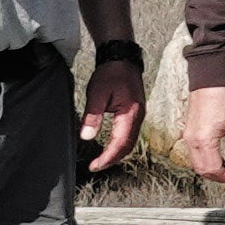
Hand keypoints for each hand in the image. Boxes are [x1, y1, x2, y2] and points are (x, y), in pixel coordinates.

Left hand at [81, 59, 145, 174]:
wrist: (122, 59)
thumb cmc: (110, 73)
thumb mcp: (97, 93)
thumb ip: (92, 116)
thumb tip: (86, 137)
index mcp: (130, 113)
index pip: (120, 143)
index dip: (107, 157)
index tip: (94, 165)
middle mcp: (138, 117)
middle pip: (128, 146)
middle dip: (112, 159)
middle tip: (96, 166)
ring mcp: (139, 115)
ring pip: (130, 142)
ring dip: (117, 153)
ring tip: (102, 160)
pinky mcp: (135, 113)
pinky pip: (130, 134)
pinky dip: (120, 145)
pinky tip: (111, 146)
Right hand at [181, 83, 224, 179]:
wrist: (210, 80)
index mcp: (205, 139)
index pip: (213, 169)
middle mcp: (193, 140)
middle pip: (201, 170)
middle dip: (217, 176)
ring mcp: (188, 136)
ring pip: (196, 163)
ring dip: (210, 169)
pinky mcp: (188, 132)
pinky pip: (194, 154)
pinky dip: (205, 160)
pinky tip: (218, 157)